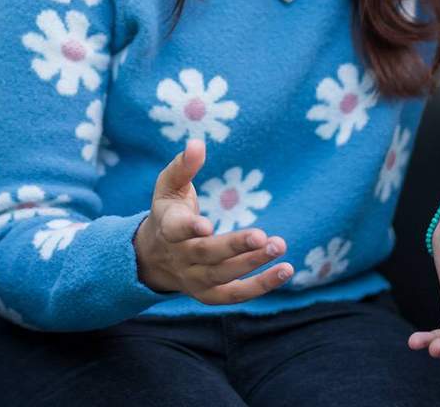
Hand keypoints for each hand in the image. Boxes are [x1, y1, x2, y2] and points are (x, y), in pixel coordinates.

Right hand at [133, 140, 292, 303]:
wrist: (154, 258)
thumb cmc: (168, 212)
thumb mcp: (168, 187)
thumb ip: (182, 166)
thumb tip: (197, 143)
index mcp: (167, 229)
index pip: (175, 232)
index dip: (189, 230)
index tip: (207, 225)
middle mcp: (180, 258)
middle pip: (206, 255)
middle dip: (234, 246)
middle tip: (262, 235)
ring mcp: (194, 280)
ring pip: (223, 276)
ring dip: (252, 264)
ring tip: (279, 247)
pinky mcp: (210, 295)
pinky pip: (236, 295)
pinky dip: (261, 286)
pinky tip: (285, 270)